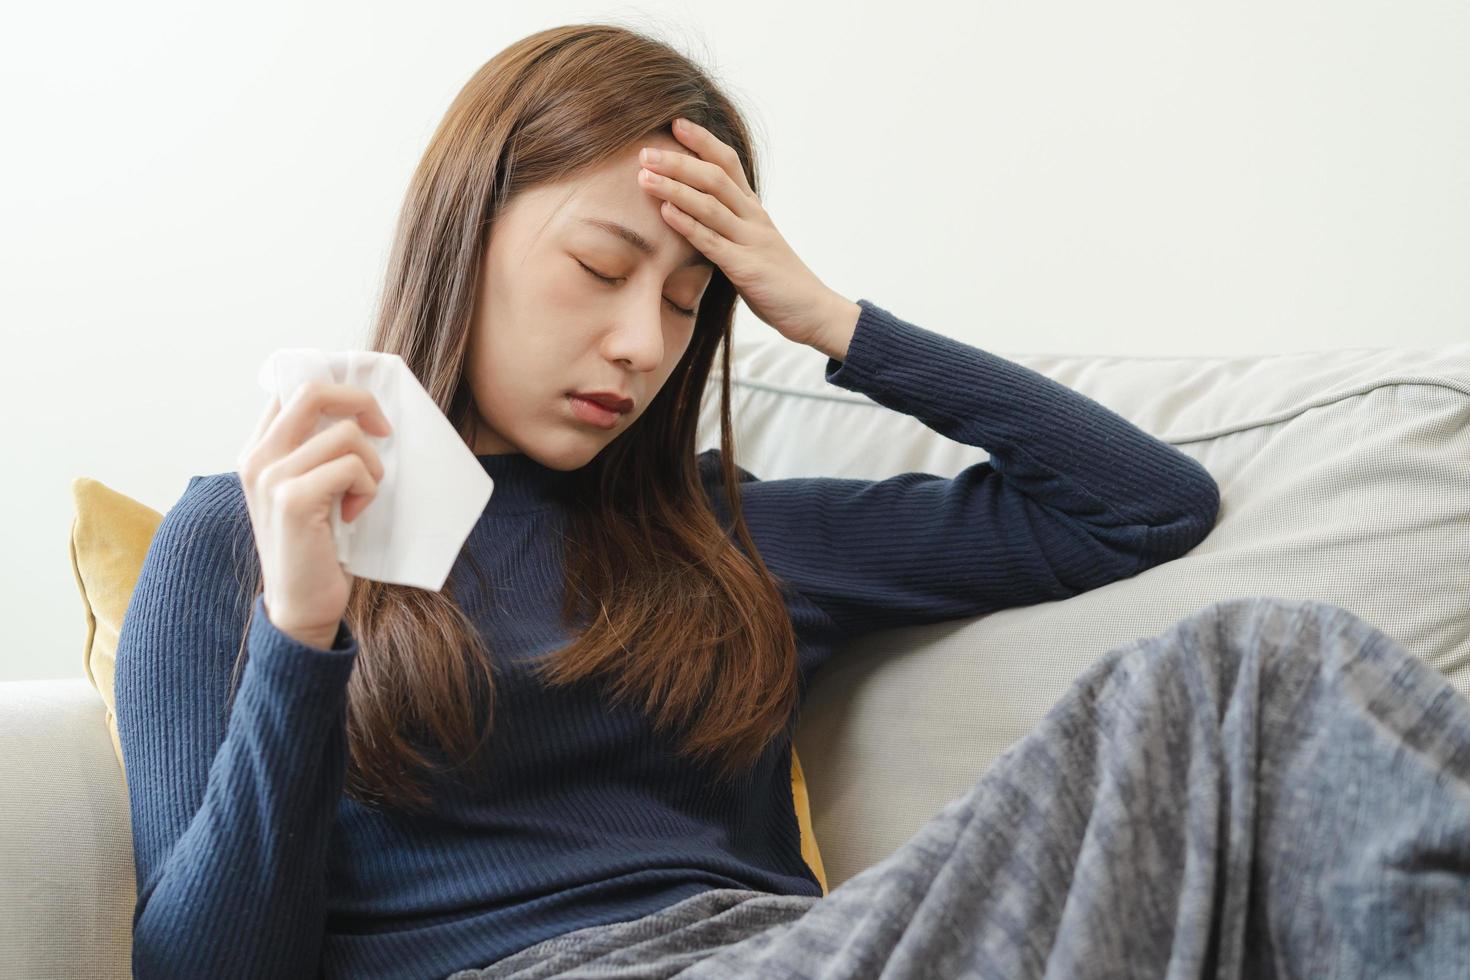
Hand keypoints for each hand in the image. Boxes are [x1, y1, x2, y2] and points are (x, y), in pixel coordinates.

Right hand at [236, 382, 392, 649]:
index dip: (336, 388)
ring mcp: (270, 477)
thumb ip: (317, 450)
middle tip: (384, 431)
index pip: (290, 388)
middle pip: (314, 391)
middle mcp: (256, 458)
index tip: (365, 413)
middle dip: (362, 403)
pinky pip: (353, 467)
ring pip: (346, 434)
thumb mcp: (311, 489)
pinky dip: (367, 488)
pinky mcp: (293, 499)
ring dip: (371, 464)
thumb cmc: (316, 546)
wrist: (301, 606)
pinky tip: (353, 514)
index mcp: (257, 451)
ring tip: (362, 495)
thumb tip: (361, 409)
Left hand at [637, 117, 843, 347]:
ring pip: (710, 205)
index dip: (703, 141)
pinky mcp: (747, 268)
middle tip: (645, 152)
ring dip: (675, 188)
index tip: (676, 123)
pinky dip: (688, 225)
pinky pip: (713, 242)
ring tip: (644, 176)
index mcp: (753, 209)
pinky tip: (666, 212)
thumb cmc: (778, 281)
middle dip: (679, 161)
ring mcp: (751, 241)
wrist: (813, 311)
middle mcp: (753, 218)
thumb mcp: (752, 245)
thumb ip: (727, 228)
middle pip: (715, 177)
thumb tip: (693, 218)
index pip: (728, 163)